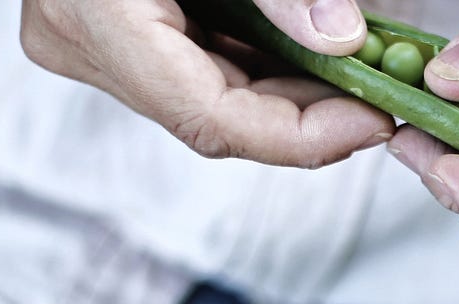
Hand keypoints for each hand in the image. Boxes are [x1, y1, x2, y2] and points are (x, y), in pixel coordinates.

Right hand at [20, 0, 394, 166]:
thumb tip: (344, 39)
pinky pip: (191, 65)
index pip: (208, 118)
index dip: (299, 136)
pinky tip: (310, 56)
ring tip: (356, 76)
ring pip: (204, 97)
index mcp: (94, 13)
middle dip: (304, 115)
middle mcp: (78, 40)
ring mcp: (86, 38)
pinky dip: (254, 63)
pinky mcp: (103, 28)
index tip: (371, 123)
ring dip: (285, 92)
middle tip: (380, 96)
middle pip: (210, 116)